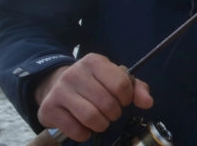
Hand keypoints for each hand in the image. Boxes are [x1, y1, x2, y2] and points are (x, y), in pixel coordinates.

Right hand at [34, 53, 153, 141]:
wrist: (57, 85)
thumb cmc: (93, 83)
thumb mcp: (115, 78)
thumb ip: (136, 88)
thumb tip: (148, 103)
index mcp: (94, 62)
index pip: (121, 84)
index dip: (126, 98)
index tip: (122, 101)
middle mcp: (75, 73)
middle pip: (107, 103)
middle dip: (114, 114)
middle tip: (110, 113)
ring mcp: (60, 90)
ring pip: (91, 118)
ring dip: (101, 125)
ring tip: (100, 121)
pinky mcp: (49, 108)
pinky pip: (76, 130)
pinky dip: (85, 134)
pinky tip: (84, 126)